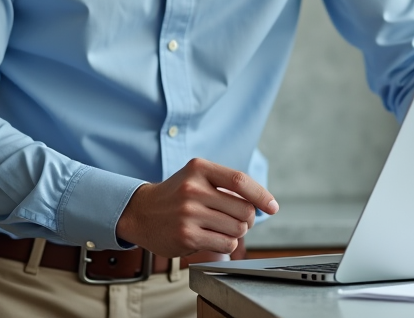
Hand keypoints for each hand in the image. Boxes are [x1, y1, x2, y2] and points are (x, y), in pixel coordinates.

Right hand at [115, 158, 278, 257]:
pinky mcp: (186, 235)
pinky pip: (225, 244)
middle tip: (235, 220)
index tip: (273, 207)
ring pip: (237, 229)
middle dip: (247, 219)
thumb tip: (263, 204)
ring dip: (236, 233)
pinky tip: (213, 238)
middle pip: (244, 209)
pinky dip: (226, 244)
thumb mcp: (197, 177)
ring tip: (220, 228)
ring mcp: (189, 213)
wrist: (140, 212)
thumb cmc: (176, 195)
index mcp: (200, 168)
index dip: (262, 195)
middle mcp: (193, 188)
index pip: (241, 181)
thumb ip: (227, 185)